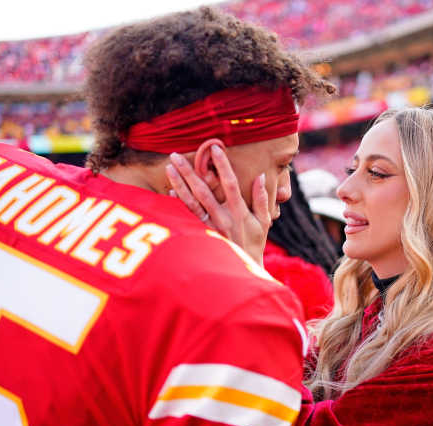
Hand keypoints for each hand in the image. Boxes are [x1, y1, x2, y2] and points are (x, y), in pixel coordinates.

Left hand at [165, 146, 270, 265]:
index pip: (230, 183)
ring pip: (191, 203)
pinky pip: (186, 218)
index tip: (214, 148)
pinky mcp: (200, 236)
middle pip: (203, 190)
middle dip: (190, 171)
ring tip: (168, 167)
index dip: (222, 165)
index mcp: (239, 212)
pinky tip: (170, 190)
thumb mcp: (264, 222)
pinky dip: (177, 203)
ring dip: (179, 184)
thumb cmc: (254, 244)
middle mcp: (223, 218)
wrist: (242, 272)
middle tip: (176, 155)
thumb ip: (261, 199)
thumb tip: (261, 176)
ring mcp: (210, 228)